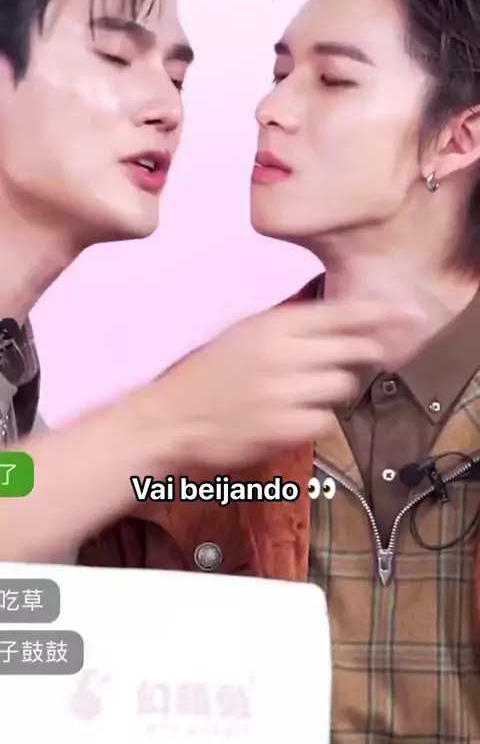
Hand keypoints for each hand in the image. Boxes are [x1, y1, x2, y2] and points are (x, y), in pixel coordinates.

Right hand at [155, 299, 415, 466]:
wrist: (170, 418)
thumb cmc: (204, 375)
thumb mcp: (241, 332)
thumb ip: (286, 325)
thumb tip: (333, 317)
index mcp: (271, 327)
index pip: (340, 315)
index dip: (379, 314)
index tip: (409, 314)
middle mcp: (281, 356)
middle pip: (352, 352)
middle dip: (361, 356)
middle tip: (365, 358)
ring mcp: (284, 394)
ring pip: (341, 388)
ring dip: (331, 390)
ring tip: (302, 393)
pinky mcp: (283, 429)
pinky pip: (324, 420)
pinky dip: (314, 419)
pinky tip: (288, 416)